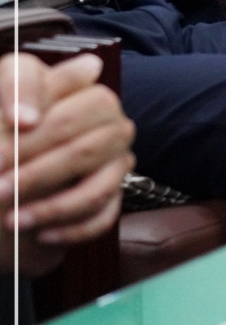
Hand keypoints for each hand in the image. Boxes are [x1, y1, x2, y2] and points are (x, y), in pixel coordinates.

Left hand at [0, 54, 133, 274]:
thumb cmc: (1, 142)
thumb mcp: (0, 108)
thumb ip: (15, 90)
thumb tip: (26, 119)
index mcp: (83, 91)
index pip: (84, 96)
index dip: (43, 118)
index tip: (9, 128)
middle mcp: (108, 123)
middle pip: (87, 147)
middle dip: (38, 172)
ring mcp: (114, 162)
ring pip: (98, 187)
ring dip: (52, 208)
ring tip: (11, 220)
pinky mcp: (111, 198)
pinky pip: (102, 217)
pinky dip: (69, 229)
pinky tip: (38, 234)